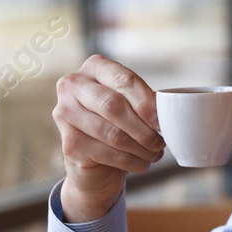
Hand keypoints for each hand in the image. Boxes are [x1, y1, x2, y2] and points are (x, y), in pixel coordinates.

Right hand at [52, 55, 164, 221]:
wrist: (94, 160)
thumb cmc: (118, 124)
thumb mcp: (131, 106)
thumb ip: (145, 102)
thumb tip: (166, 113)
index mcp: (94, 67)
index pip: (124, 80)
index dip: (147, 102)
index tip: (163, 121)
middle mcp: (73, 85)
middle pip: (113, 105)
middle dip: (143, 128)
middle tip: (160, 142)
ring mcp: (65, 114)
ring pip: (111, 133)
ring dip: (140, 148)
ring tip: (154, 154)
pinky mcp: (69, 143)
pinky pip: (107, 153)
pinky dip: (131, 161)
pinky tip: (142, 164)